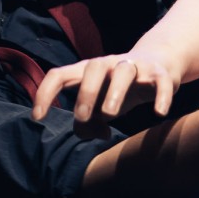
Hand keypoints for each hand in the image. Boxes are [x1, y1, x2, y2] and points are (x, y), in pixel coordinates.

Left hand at [33, 52, 180, 138]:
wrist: (159, 64)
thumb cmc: (120, 89)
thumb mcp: (100, 106)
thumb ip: (88, 122)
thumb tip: (89, 133)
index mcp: (89, 72)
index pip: (60, 75)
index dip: (46, 93)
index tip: (37, 117)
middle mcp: (110, 65)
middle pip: (93, 67)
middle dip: (85, 92)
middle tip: (82, 117)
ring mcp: (136, 67)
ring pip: (123, 70)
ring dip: (115, 91)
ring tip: (111, 114)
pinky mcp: (160, 74)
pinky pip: (160, 82)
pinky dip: (160, 96)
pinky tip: (158, 113)